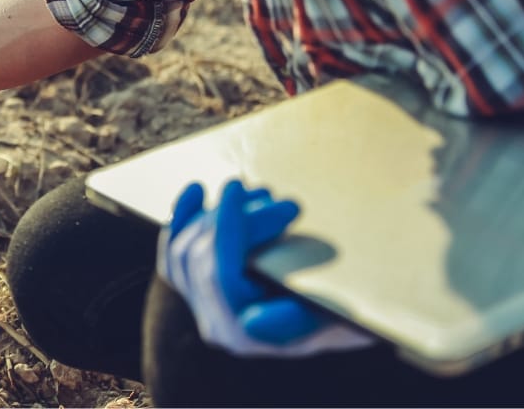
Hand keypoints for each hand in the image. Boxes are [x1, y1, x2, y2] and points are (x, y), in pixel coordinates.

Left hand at [162, 179, 374, 356]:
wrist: (350, 315)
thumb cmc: (350, 312)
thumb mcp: (339, 314)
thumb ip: (297, 318)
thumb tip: (249, 320)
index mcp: (247, 335)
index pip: (219, 275)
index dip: (224, 226)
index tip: (240, 188)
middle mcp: (218, 327)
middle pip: (204, 255)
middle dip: (239, 215)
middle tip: (281, 198)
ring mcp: (204, 308)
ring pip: (185, 249)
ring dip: (217, 213)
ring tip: (260, 193)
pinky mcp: (198, 290)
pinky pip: (173, 253)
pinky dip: (181, 219)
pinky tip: (195, 189)